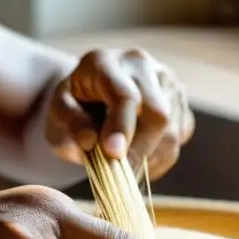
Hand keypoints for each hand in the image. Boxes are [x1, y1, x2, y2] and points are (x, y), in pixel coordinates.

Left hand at [44, 48, 194, 179]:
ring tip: (123, 169)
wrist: (92, 94)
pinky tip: (137, 158)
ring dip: (149, 158)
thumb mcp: (58, 109)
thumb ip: (70, 121)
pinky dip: (159, 159)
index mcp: (107, 62)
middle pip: (157, 113)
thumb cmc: (73, 103)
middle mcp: (143, 66)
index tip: (113, 155)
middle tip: (119, 177)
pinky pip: (178, 138)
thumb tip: (90, 141)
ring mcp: (167, 83)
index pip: (125, 96)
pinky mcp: (180, 103)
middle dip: (139, 150)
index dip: (121, 128)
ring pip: (172, 131)